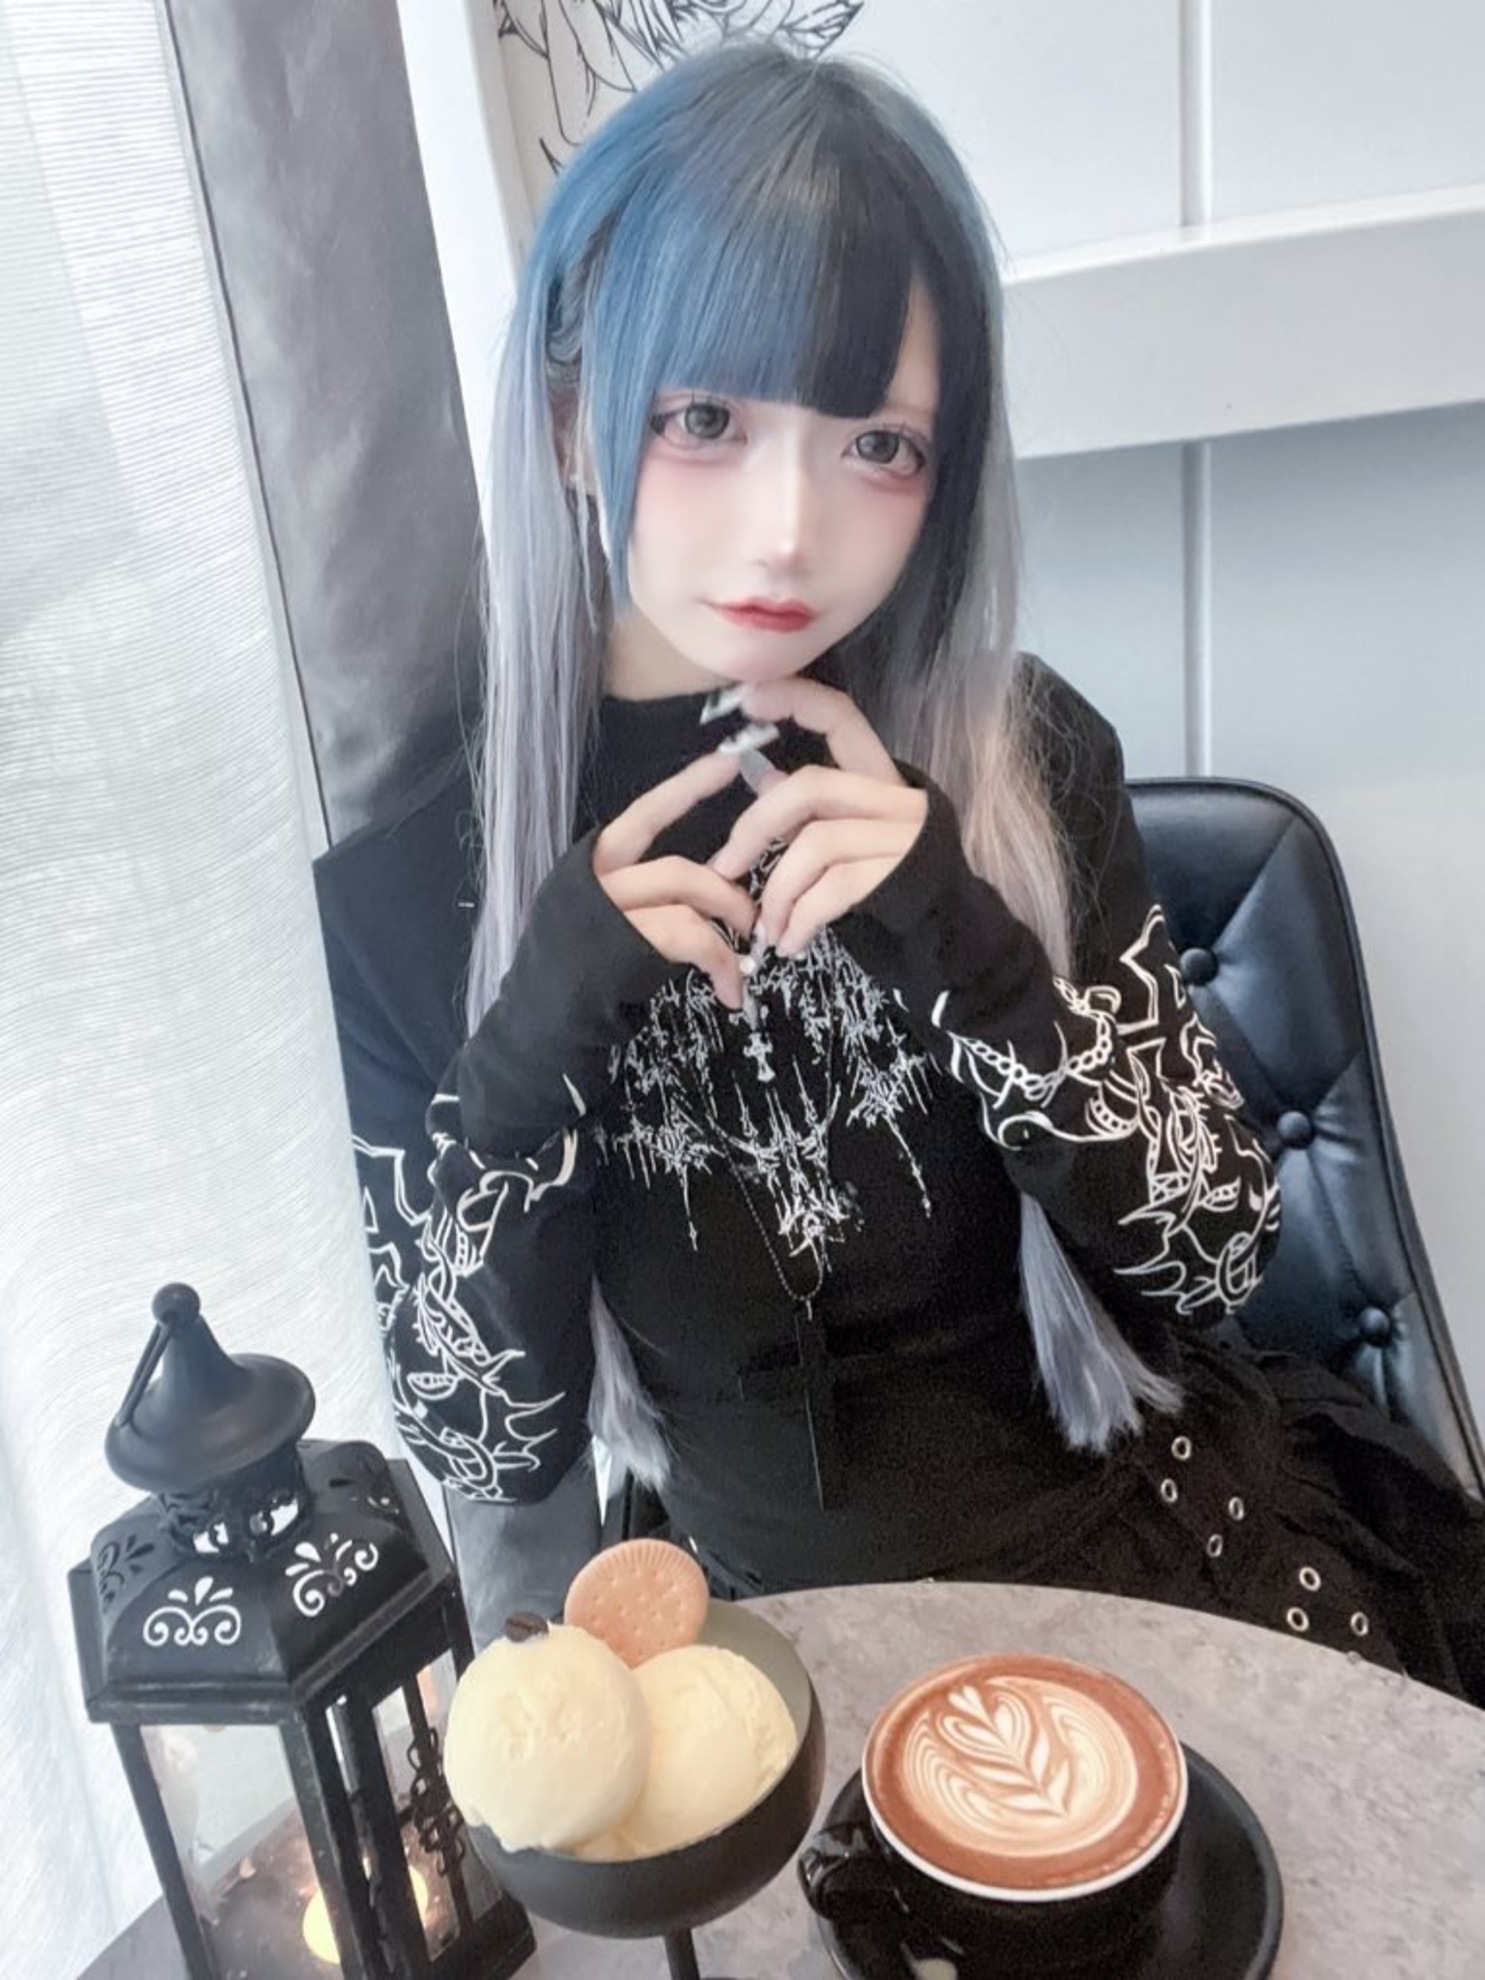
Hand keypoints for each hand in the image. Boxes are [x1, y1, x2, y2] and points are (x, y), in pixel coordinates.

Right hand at [592, 749, 757, 1008]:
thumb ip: (646, 892)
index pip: (642, 817)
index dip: (684, 790)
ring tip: (746, 955)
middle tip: (752, 916)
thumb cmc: (581, 969)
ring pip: (686, 900)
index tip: (725, 764)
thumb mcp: (605, 916)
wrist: (543, 1019)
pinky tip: (733, 990)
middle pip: (678, 869)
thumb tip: (708, 882)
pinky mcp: (626, 947)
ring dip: (726, 925)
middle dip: (725, 891)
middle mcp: (597, 881)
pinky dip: (721, 963)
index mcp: (593, 865)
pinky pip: (691, 938)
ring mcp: (609, 913)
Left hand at [707, 678, 926, 955]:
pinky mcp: (901, 876)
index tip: (749, 698)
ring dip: (778, 892)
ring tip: (768, 926)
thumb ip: (808, 812)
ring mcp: (904, 835)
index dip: (798, 700)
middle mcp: (897, 797)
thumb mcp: (845, 843)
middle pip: (811, 787)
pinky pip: (833, 889)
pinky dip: (800, 919)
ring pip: (816, 844)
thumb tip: (761, 778)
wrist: (949, 936)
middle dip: (755, 827)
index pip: (842, 717)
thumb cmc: (886, 885)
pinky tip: (790, 941)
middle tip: (725, 867)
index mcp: (880, 778)